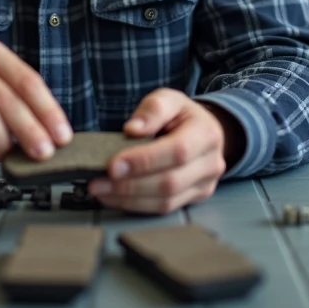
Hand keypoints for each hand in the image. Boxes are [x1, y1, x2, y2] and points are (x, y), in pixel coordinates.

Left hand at [87, 88, 238, 214]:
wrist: (203, 132)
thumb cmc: (181, 116)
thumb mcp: (168, 99)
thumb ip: (152, 109)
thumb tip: (133, 129)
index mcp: (206, 134)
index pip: (177, 151)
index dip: (144, 161)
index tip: (113, 165)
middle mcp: (210, 163)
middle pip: (170, 182)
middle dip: (130, 185)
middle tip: (98, 182)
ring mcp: (205, 185)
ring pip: (166, 201)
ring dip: (129, 199)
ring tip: (101, 191)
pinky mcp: (194, 199)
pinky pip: (164, 208)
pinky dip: (136, 205)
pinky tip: (115, 197)